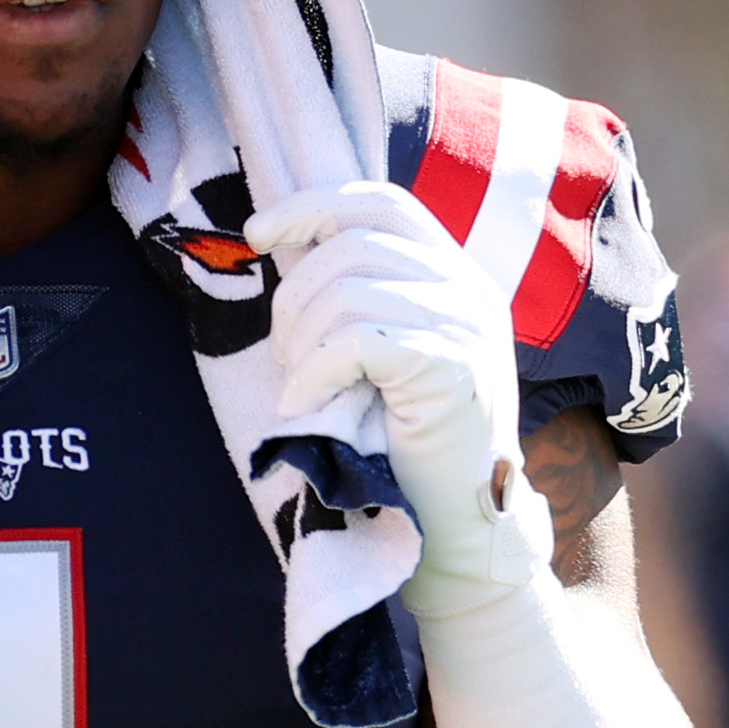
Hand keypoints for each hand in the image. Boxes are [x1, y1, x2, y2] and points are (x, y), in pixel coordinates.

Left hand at [246, 182, 547, 613]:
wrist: (462, 524)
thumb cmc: (411, 446)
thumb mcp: (385, 356)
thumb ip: (357, 299)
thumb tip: (283, 245)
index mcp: (456, 276)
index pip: (381, 202)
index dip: (312, 205)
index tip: (258, 233)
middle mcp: (469, 289)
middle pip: (354, 243)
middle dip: (295, 294)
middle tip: (282, 355)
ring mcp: (467, 324)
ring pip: (350, 290)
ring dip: (301, 340)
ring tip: (298, 386)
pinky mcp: (451, 365)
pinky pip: (358, 340)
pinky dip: (314, 372)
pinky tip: (306, 404)